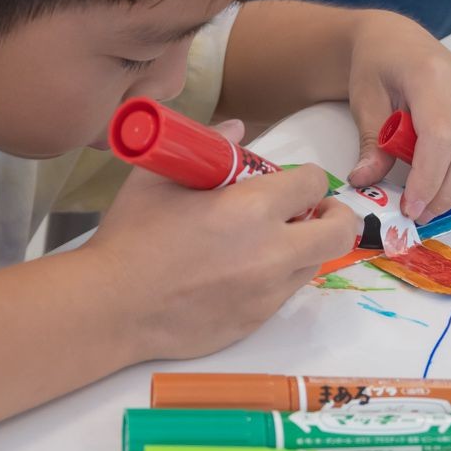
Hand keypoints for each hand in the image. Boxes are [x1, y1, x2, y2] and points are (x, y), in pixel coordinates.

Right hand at [88, 124, 360, 359]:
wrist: (112, 307)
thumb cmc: (131, 239)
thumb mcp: (160, 178)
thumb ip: (207, 147)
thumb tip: (237, 129)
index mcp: (251, 209)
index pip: (312, 183)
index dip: (306, 178)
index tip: (293, 182)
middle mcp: (271, 252)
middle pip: (338, 231)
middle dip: (332, 215)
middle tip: (311, 212)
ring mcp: (267, 292)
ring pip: (314, 264)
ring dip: (303, 247)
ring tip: (270, 241)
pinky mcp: (256, 321)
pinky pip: (284, 294)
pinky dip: (276, 277)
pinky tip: (241, 272)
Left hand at [343, 12, 450, 220]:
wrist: (397, 42)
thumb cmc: (380, 67)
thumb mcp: (364, 100)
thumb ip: (371, 142)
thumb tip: (365, 180)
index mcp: (431, 75)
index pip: (441, 136)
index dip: (429, 179)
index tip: (411, 206)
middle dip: (448, 193)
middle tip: (421, 212)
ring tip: (440, 202)